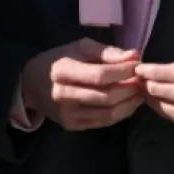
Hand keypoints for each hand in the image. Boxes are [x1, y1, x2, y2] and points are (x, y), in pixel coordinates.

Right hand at [21, 38, 142, 131]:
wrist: (32, 85)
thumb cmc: (59, 61)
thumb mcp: (79, 48)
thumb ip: (107, 52)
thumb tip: (134, 55)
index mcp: (63, 71)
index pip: (99, 75)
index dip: (123, 72)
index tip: (138, 65)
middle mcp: (63, 95)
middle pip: (106, 96)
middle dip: (130, 89)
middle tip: (142, 80)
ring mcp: (67, 113)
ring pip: (108, 113)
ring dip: (129, 103)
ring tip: (139, 92)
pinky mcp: (71, 125)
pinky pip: (103, 122)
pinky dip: (121, 113)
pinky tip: (128, 103)